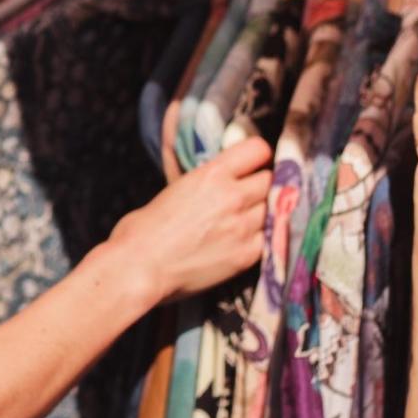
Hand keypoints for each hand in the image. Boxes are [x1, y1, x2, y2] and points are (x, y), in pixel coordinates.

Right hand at [108, 136, 270, 303]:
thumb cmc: (142, 230)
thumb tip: (211, 183)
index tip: (253, 164)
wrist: (139, 268)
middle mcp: (233, 197)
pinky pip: (273, 238)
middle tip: (254, 193)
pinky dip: (266, 237)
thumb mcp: (173, 190)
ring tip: (253, 218)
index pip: (258, 150)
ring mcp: (243, 227)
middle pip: (273, 179)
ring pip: (277, 208)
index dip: (258, 156)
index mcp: (211, 175)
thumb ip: (202, 182)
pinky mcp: (247, 256)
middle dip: (265, 184)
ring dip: (268, 210)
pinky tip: (251, 239)